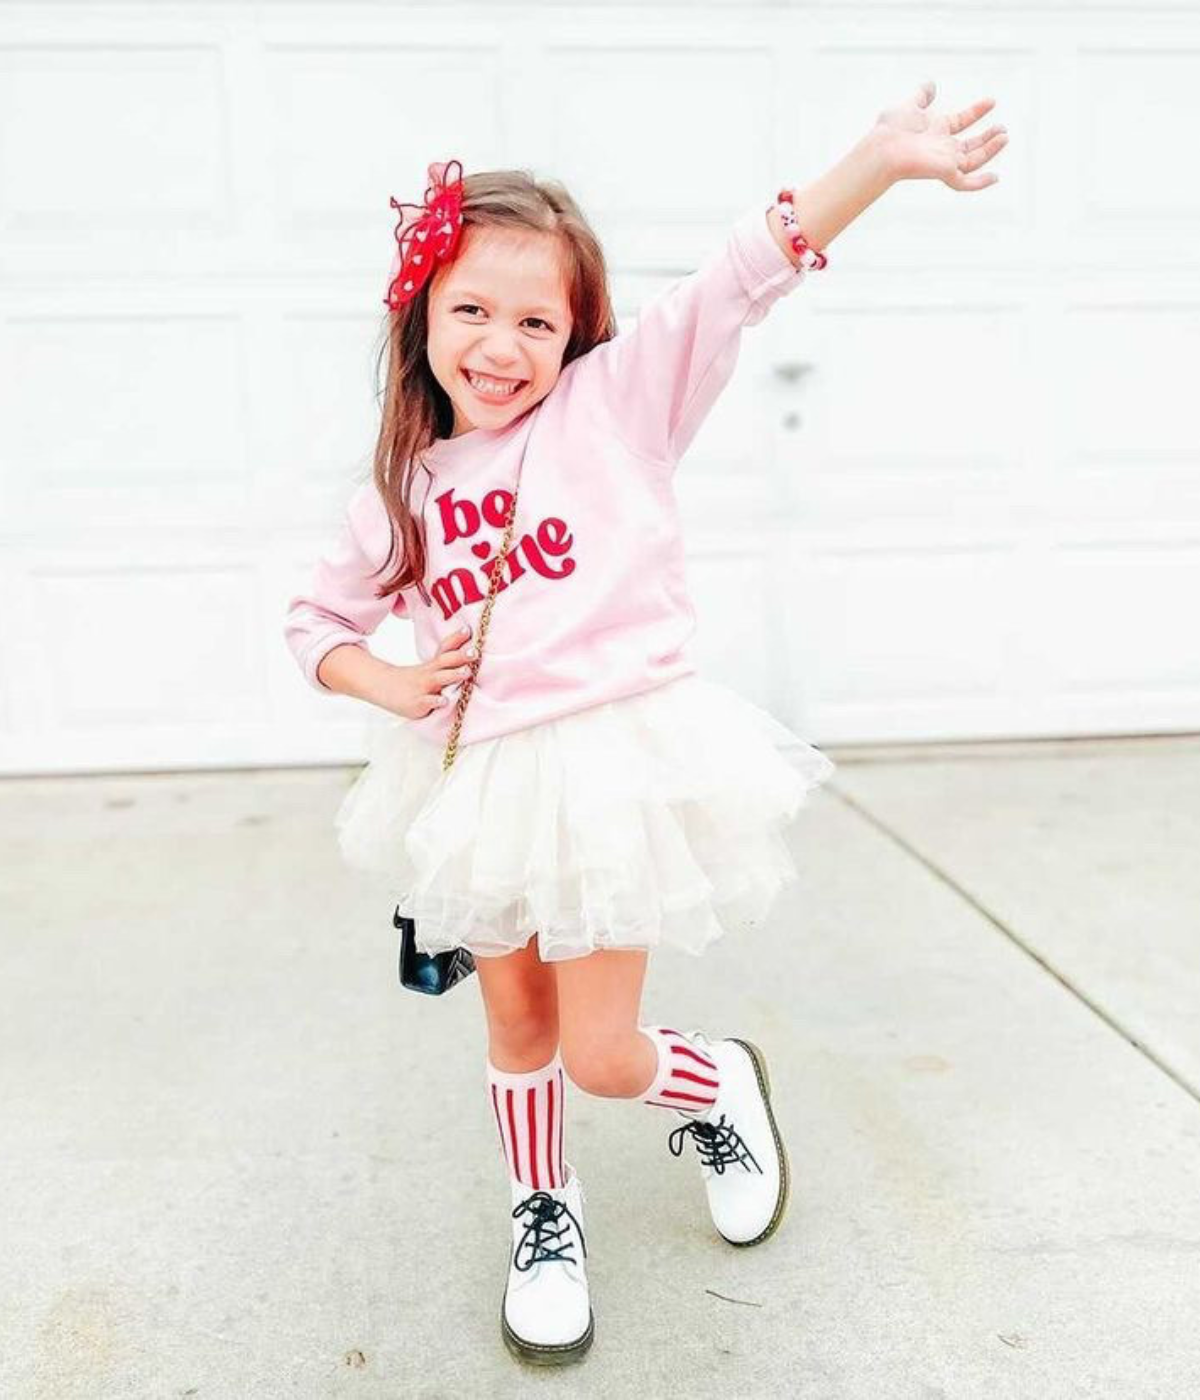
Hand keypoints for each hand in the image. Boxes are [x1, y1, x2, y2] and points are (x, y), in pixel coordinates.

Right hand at [376, 623, 477, 719]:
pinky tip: (444, 701)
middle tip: (475, 652)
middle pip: (446, 661)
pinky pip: (428, 702)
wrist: (384, 688)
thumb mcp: (430, 668)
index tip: (468, 630)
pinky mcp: (418, 703)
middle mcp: (430, 673)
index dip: (456, 639)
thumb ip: (448, 660)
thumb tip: (469, 647)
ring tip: (467, 672)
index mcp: (434, 664)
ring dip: (453, 675)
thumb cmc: (415, 680)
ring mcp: (424, 687)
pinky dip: (436, 701)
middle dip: (461, 656)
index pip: (446, 648)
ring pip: (439, 679)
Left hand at [873, 79, 1006, 189]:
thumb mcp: (909, 105)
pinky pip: (966, 183)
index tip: (991, 101)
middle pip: (970, 145)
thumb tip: (930, 85)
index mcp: (935, 130)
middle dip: (988, 137)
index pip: (961, 121)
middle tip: (1003, 129)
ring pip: (973, 160)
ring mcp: (944, 162)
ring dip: (990, 150)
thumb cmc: (891, 130)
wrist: (884, 149)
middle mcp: (941, 148)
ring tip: (1004, 137)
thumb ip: (921, 95)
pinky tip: (995, 177)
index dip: (976, 112)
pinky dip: (980, 183)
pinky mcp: (945, 173)